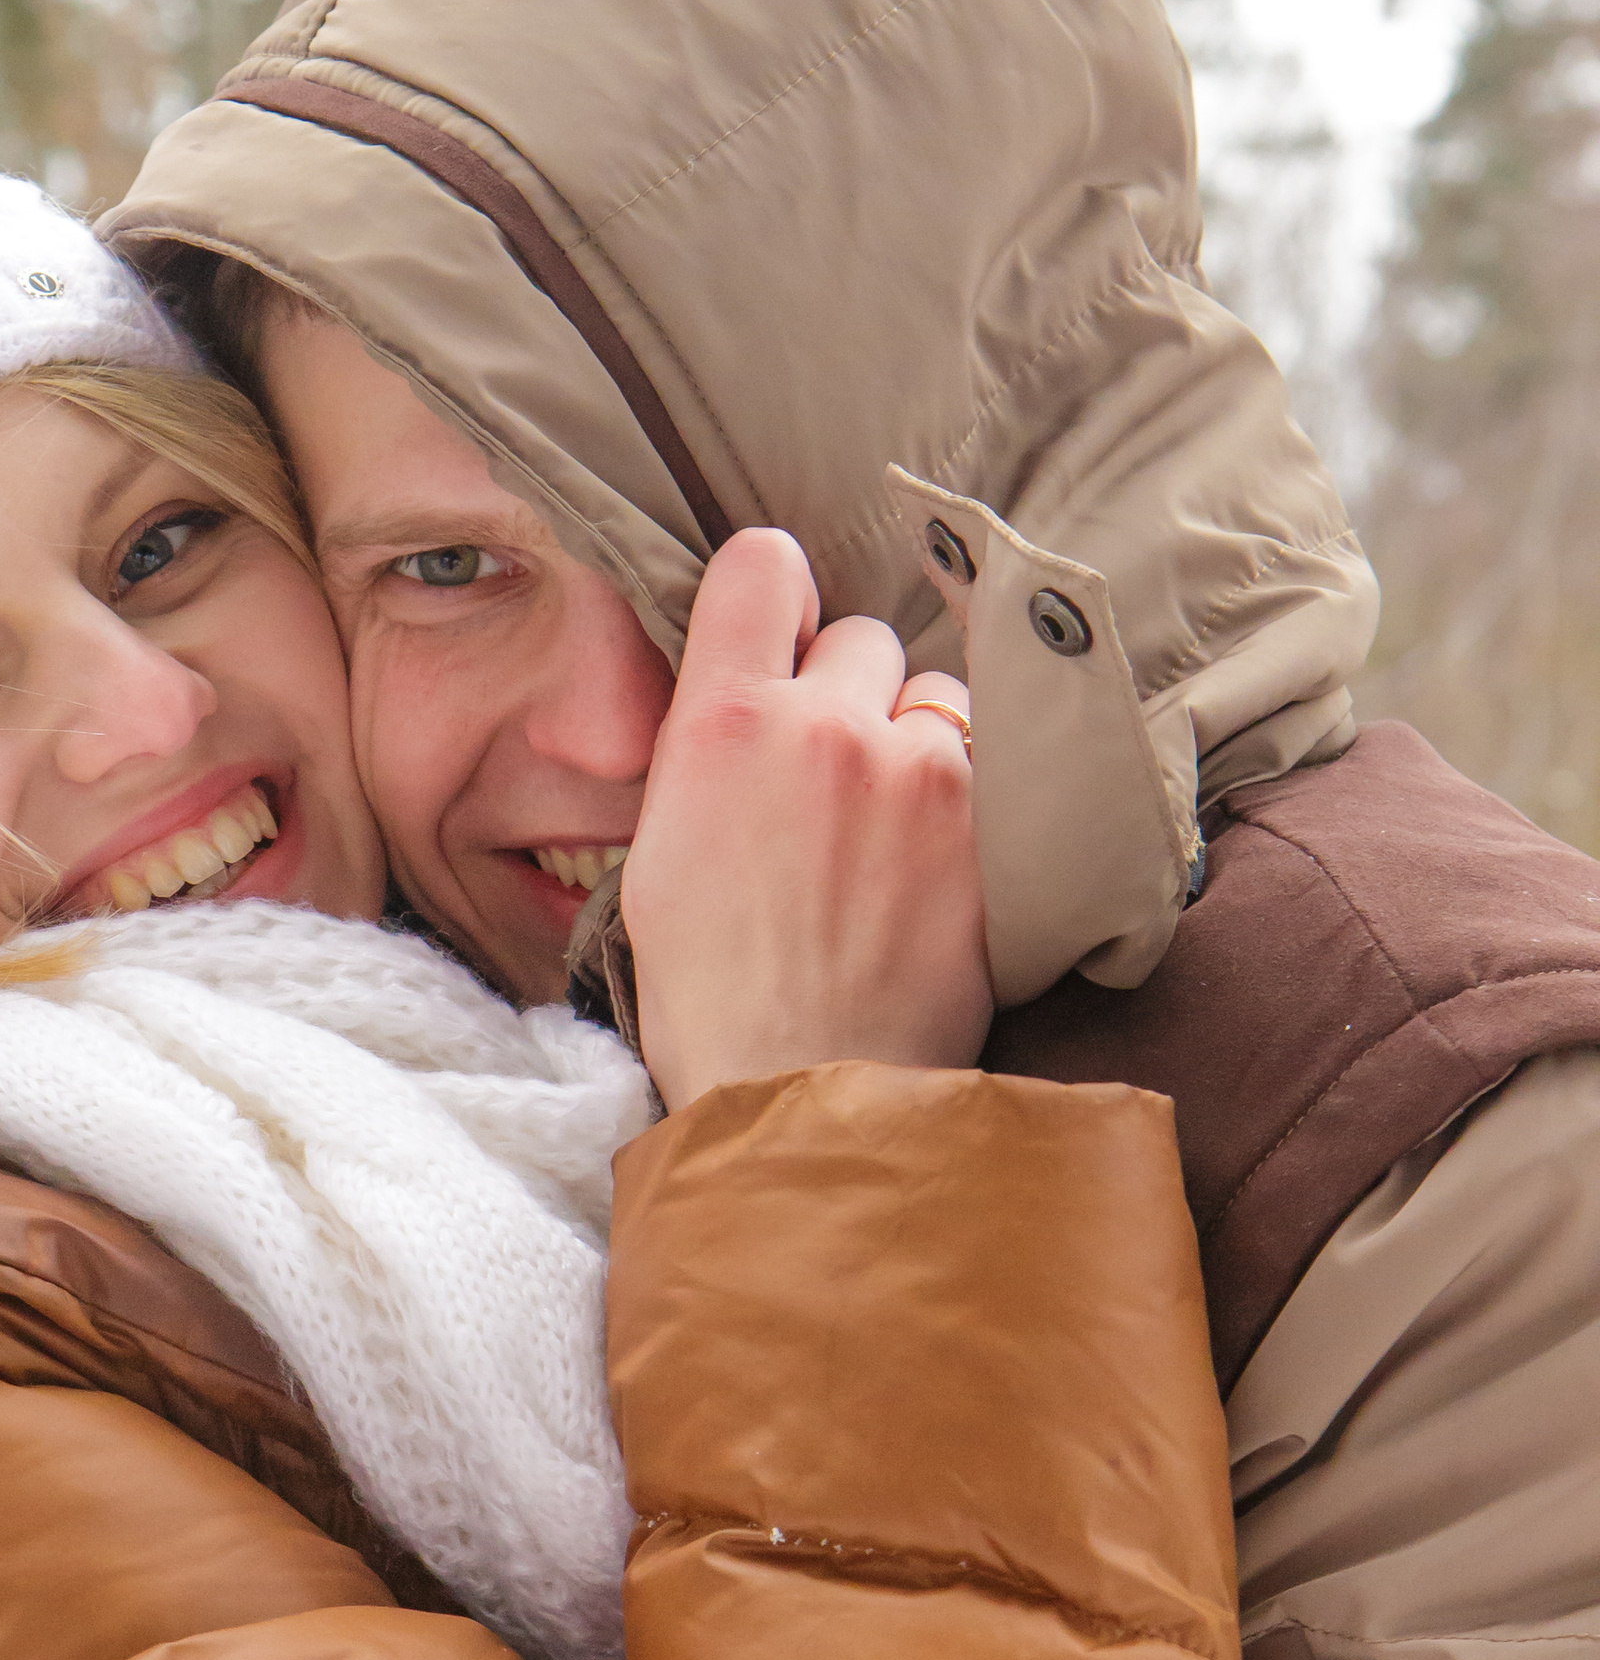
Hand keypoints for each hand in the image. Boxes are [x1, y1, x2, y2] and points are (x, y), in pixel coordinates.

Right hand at [618, 530, 992, 1109]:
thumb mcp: (661, 851)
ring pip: (941, 697)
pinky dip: (978, 802)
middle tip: (837, 780)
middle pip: (864, 637)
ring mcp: (919, 771)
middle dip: (853, 695)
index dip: (778, 594)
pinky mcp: (993, 826)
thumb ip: (710, 748)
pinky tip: (943, 867)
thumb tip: (750, 693)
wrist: (802, 1094)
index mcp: (721, 722)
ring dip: (925, 744)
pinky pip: (998, 763)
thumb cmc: (714, 995)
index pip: (763, 565)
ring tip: (897, 834)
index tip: (786, 634)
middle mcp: (822, 723)